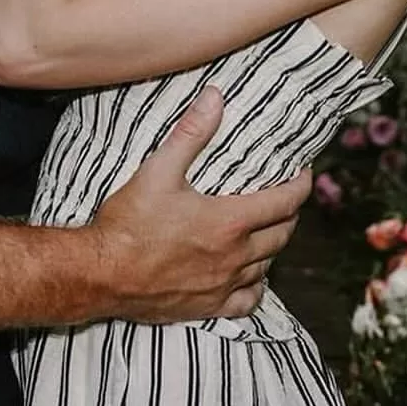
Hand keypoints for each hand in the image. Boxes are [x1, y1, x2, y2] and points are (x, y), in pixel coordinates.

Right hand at [89, 87, 310, 321]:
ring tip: (268, 229)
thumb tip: (215, 98)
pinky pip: (248, 301)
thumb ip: (191, 133)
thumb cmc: (129, 223)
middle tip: (286, 197)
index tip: (303, 173)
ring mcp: (224, 285)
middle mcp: (234, 256)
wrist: (102, 274)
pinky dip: (256, 286)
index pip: (284, 202)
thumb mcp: (159, 169)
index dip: (300, 185)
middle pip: (282, 235)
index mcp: (229, 222)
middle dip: (289, 213)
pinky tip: (250, 276)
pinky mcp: (209, 307)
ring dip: (274, 245)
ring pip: (268, 266)